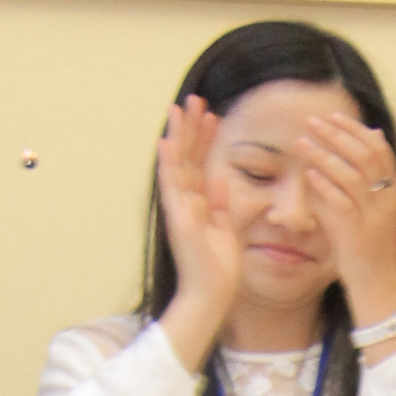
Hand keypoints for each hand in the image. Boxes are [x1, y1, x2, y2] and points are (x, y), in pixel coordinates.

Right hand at [154, 98, 246, 368]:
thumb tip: (224, 179)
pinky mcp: (178, 218)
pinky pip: (171, 186)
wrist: (212, 295)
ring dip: (180, 136)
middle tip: (196, 100)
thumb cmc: (220, 269)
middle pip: (188, 157)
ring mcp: (180, 208)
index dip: (206, 139)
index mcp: (199, 203)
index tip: (214, 115)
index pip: (201, 163)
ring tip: (181, 108)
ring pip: (178, 164)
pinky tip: (168, 142)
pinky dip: (169, 164)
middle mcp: (186, 201)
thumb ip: (224, 204)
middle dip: (192, 128)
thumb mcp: (228, 229)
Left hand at [298, 106, 395, 328]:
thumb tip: (374, 134)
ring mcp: (373, 218)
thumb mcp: (379, 207)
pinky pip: (340, 202)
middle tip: (312, 121)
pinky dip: (324, 185)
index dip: (356, 130)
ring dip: (324, 155)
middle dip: (336, 135)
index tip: (334, 116)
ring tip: (303, 142)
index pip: (379, 150)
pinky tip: (309, 173)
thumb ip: (374, 175)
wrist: (379, 286)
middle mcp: (387, 202)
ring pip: (351, 176)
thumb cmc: (373, 247)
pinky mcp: (357, 234)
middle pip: (364, 156)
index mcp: (393, 193)